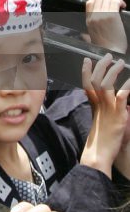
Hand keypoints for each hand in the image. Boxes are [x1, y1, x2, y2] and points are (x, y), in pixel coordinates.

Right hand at [80, 53, 129, 176]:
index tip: (87, 60)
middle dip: (101, 65)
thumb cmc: (100, 143)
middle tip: (108, 56)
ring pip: (107, 84)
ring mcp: (108, 109)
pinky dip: (127, 86)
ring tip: (120, 63)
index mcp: (94, 106)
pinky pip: (123, 95)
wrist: (98, 155)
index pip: (86, 83)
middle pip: (95, 79)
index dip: (86, 70)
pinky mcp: (119, 115)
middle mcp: (99, 105)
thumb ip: (105, 111)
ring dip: (113, 71)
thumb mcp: (100, 123)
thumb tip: (118, 104)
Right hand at [85, 0, 127, 53]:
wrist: (111, 51)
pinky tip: (122, 6)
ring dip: (114, 1)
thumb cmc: (104, 46)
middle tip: (113, 4)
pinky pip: (115, 3)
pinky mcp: (112, 16)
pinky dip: (120, 2)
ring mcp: (103, 15)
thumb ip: (90, 28)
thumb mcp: (91, 36)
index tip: (104, 3)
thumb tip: (89, 28)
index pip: (90, 3)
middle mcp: (94, 16)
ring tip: (118, 6)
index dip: (98, 0)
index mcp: (89, 21)